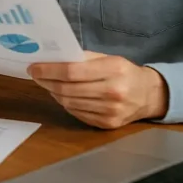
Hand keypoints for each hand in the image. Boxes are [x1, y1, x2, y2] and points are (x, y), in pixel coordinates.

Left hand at [28, 52, 168, 128]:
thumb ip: (81, 58)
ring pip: (68, 102)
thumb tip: (51, 59)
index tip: (33, 67)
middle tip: (36, 75)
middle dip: (46, 81)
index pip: (71, 72)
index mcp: (114, 70)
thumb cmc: (123, 72)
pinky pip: (76, 113)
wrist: (148, 95)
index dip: (48, 70)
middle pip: (67, 89)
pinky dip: (65, 103)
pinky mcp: (107, 124)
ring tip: (48, 83)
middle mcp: (114, 92)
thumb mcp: (107, 58)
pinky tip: (63, 95)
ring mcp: (111, 111)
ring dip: (53, 92)